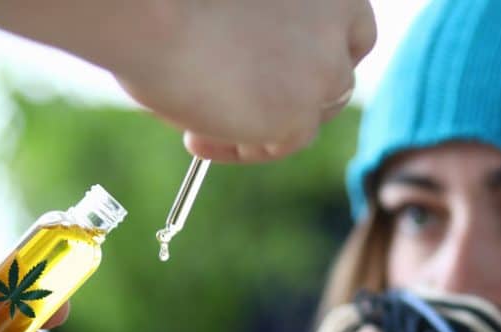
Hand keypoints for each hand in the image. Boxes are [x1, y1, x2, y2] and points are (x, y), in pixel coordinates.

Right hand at [133, 0, 376, 161]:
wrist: (146, 11)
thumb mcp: (239, 6)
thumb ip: (264, 31)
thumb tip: (256, 78)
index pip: (354, 30)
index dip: (325, 55)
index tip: (288, 73)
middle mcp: (337, 19)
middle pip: (338, 79)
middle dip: (297, 99)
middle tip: (244, 109)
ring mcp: (324, 67)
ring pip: (312, 116)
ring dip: (265, 125)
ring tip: (202, 124)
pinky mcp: (299, 113)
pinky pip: (280, 145)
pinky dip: (242, 149)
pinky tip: (196, 139)